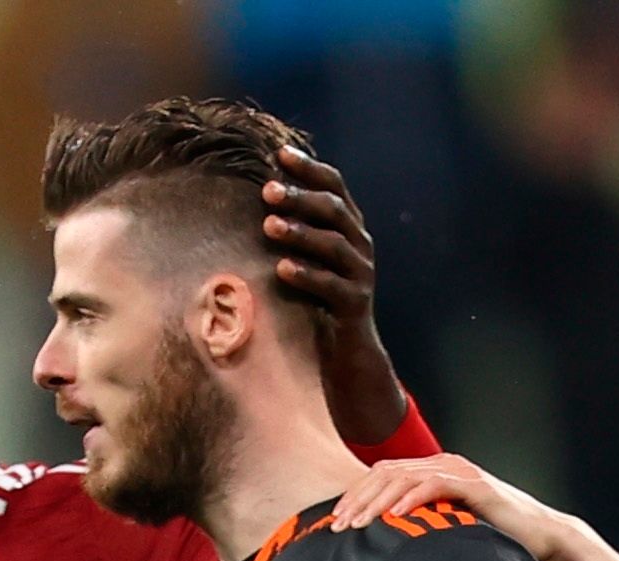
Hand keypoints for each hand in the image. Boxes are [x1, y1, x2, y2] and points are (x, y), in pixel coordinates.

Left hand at [264, 146, 408, 444]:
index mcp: (350, 226)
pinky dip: (306, 275)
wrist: (346, 349)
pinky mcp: (354, 303)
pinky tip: (282, 269)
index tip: (278, 153)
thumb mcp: (309, 256)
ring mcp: (361, 274)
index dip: (309, 168)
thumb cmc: (318, 296)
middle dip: (300, 197)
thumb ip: (295, 226)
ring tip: (269, 226)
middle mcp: (360, 245)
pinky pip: (331, 285)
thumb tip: (257, 189)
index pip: (334, 186)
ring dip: (300, 232)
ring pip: (333, 244)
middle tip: (267, 191)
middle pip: (333, 210)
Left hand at [328, 453, 589, 560]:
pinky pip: (435, 485)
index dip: (355, 495)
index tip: (335, 521)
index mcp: (432, 471)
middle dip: (358, 498)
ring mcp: (459, 472)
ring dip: (376, 501)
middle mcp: (442, 464)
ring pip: (404, 477)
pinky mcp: (475, 485)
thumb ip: (421, 527)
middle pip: (386, 473)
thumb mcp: (448, 529)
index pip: (382, 475)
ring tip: (359, 523)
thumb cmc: (493, 538)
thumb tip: (384, 549)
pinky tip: (393, 516)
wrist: (540, 537)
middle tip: (339, 525)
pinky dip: (411, 498)